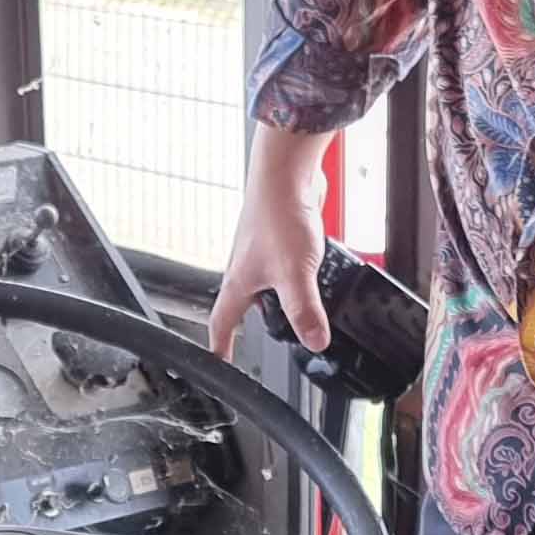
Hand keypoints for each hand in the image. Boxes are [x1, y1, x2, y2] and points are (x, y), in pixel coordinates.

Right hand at [210, 125, 334, 359]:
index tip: (219, 362)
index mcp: (239, 282)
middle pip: (246, 304)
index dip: (220, 346)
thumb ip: (305, 311)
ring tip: (302, 304)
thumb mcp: (295, 274)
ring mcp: (262, 249)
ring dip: (282, 295)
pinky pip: (287, 261)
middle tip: (273, 336)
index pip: (222, 322)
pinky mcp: (281, 234)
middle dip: (259, 322)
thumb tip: (315, 342)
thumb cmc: (279, 215)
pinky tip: (316, 269)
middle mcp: (246, 267)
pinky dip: (298, 271)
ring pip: (268, 282)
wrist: (286, 172)